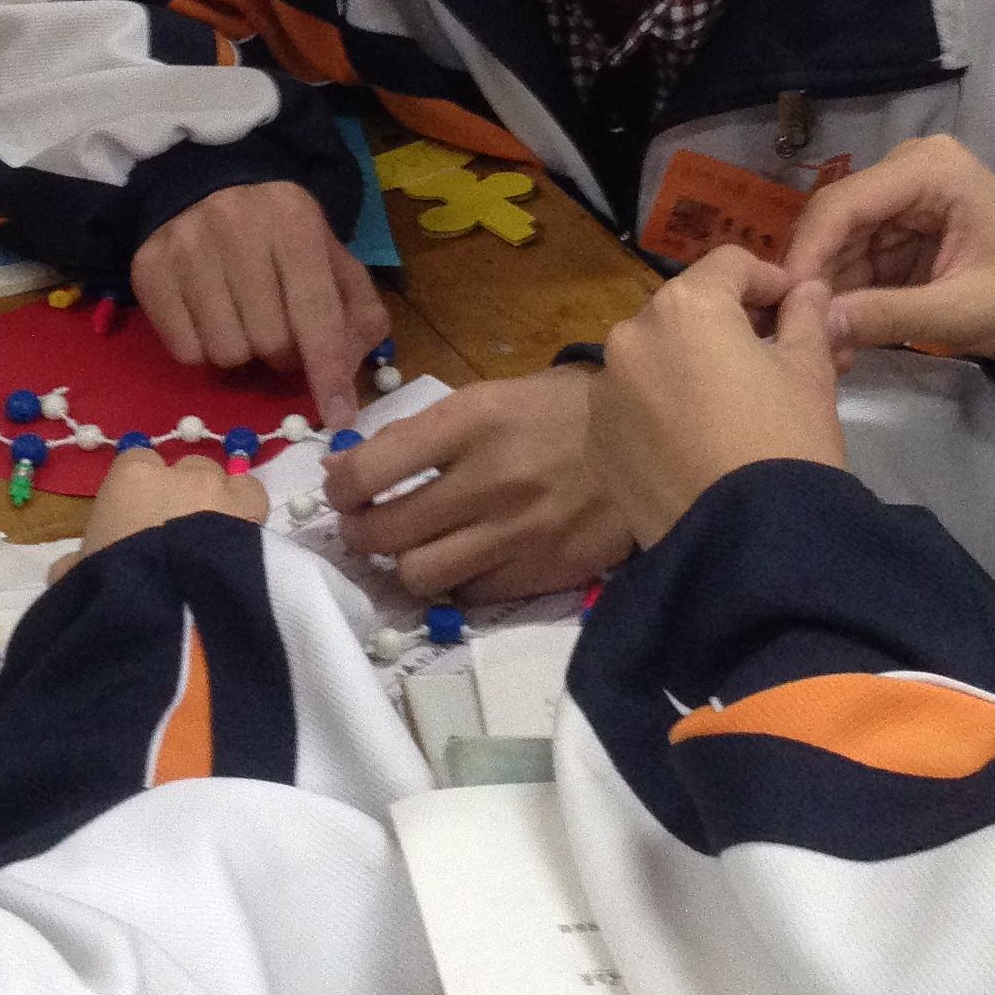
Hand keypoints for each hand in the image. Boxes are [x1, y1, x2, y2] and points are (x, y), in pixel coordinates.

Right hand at [70, 445, 270, 568]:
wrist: (174, 605)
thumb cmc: (115, 583)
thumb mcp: (83, 578)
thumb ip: (77, 566)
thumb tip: (63, 572)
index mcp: (131, 477)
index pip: (136, 463)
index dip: (140, 490)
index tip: (138, 519)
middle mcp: (179, 472)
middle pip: (186, 469)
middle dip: (184, 494)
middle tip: (178, 537)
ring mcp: (219, 487)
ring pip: (223, 480)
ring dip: (219, 502)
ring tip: (214, 543)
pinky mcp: (253, 511)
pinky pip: (252, 499)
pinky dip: (248, 515)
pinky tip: (241, 545)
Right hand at [131, 180, 391, 430]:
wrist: (203, 183)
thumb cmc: (278, 231)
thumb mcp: (330, 255)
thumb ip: (356, 311)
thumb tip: (345, 373)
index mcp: (293, 221)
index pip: (316, 313)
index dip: (328, 372)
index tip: (338, 417)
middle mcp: (237, 227)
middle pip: (270, 341)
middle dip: (283, 354)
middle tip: (279, 333)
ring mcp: (186, 246)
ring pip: (226, 352)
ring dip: (242, 352)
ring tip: (242, 320)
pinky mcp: (148, 268)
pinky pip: (185, 350)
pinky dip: (202, 349)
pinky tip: (208, 317)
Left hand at [320, 370, 632, 601]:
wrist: (655, 441)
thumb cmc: (562, 410)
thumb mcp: (489, 398)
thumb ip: (417, 434)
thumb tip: (341, 467)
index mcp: (472, 421)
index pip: (372, 469)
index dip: (340, 488)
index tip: (342, 491)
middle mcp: (490, 479)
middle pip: (385, 531)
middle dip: (359, 533)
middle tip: (365, 526)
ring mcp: (518, 533)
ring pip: (419, 575)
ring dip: (403, 564)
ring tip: (411, 548)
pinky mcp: (544, 572)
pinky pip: (469, 596)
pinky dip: (456, 583)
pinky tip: (463, 561)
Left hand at [590, 248, 845, 550]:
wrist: (745, 545)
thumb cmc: (786, 443)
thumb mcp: (810, 373)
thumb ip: (804, 318)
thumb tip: (806, 291)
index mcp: (685, 306)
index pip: (730, 266)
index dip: (770, 280)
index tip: (796, 306)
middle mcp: (631, 334)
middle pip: (685, 310)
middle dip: (727, 325)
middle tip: (770, 356)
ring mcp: (604, 389)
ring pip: (653, 357)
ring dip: (688, 365)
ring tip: (730, 403)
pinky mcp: (597, 439)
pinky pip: (632, 404)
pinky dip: (660, 408)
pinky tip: (695, 440)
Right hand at [778, 134, 994, 363]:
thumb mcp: (965, 312)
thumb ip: (889, 316)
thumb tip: (815, 325)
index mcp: (930, 169)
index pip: (845, 203)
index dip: (807, 253)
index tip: (782, 304)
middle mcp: (909, 171)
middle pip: (835, 222)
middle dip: (815, 279)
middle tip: (795, 335)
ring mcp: (904, 201)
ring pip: (839, 247)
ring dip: (828, 296)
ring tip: (823, 349)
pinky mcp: (903, 232)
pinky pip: (857, 263)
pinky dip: (847, 300)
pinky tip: (840, 339)